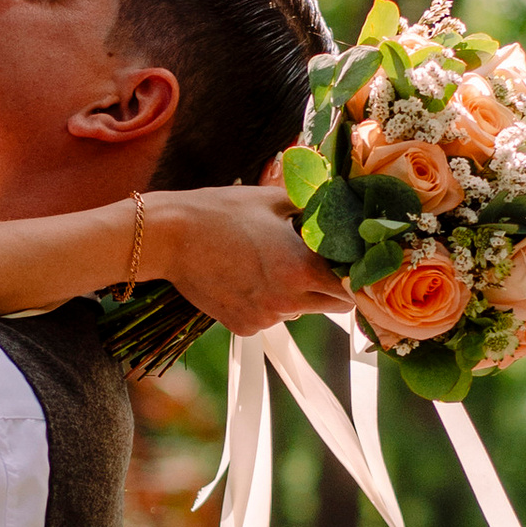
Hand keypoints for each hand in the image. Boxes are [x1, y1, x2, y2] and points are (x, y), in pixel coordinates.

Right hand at [151, 181, 348, 337]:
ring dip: (297, 293)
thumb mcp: (275, 200)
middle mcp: (288, 301)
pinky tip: (245, 276)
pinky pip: (270, 317)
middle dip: (332, 287)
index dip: (356, 277)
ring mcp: (265, 318)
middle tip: (316, 261)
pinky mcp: (244, 327)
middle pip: (333, 306)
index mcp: (302, 269)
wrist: (169, 236)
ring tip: (268, 262)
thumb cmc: (223, 211)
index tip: (352, 263)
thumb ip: (315, 208)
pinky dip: (267, 302)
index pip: (352, 289)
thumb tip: (342, 205)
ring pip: (299, 310)